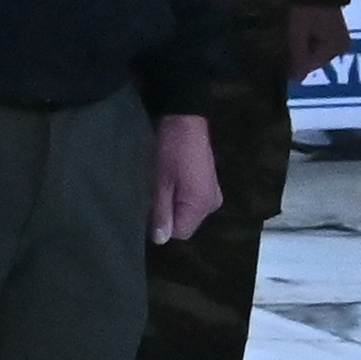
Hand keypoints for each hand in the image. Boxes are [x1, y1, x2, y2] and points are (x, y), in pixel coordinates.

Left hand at [149, 114, 223, 248]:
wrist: (183, 119)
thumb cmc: (169, 150)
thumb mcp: (160, 181)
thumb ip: (161, 211)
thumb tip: (161, 240)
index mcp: (202, 205)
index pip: (180, 233)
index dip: (161, 224)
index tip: (148, 208)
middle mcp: (212, 204)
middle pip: (185, 223)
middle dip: (166, 214)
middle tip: (151, 193)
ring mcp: (212, 193)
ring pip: (187, 211)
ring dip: (171, 203)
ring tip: (158, 184)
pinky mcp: (208, 184)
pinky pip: (191, 200)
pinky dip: (178, 195)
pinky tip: (168, 180)